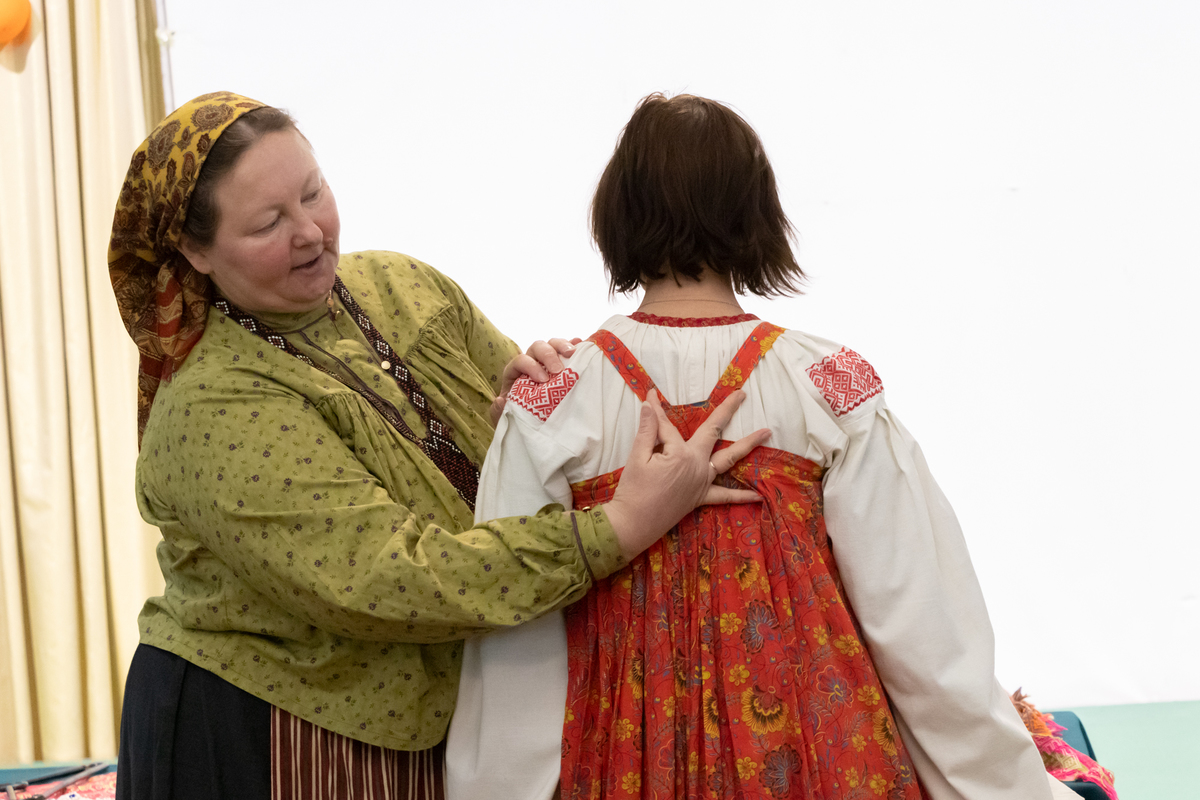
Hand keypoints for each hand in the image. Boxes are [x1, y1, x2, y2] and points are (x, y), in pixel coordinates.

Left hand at [489, 338, 581, 424]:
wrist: (532, 422)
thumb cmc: (519, 417)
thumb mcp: (507, 417)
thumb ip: (500, 411)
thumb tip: (501, 401)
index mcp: (515, 372)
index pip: (520, 360)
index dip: (531, 366)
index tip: (543, 380)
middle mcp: (531, 362)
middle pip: (538, 348)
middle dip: (548, 355)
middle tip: (558, 370)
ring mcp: (548, 362)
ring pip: (553, 344)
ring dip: (563, 346)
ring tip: (573, 353)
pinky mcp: (563, 365)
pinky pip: (568, 351)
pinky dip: (576, 345)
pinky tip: (582, 344)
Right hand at [603, 390, 769, 561]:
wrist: (633, 524)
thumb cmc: (632, 491)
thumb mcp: (636, 457)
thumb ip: (647, 430)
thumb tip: (649, 404)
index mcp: (680, 454)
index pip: (668, 426)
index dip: (657, 411)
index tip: (652, 396)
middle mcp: (697, 465)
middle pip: (714, 432)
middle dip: (728, 411)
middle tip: (742, 394)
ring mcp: (702, 482)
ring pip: (729, 460)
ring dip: (748, 444)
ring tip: (767, 433)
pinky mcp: (700, 498)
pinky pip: (725, 496)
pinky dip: (741, 496)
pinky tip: (757, 496)